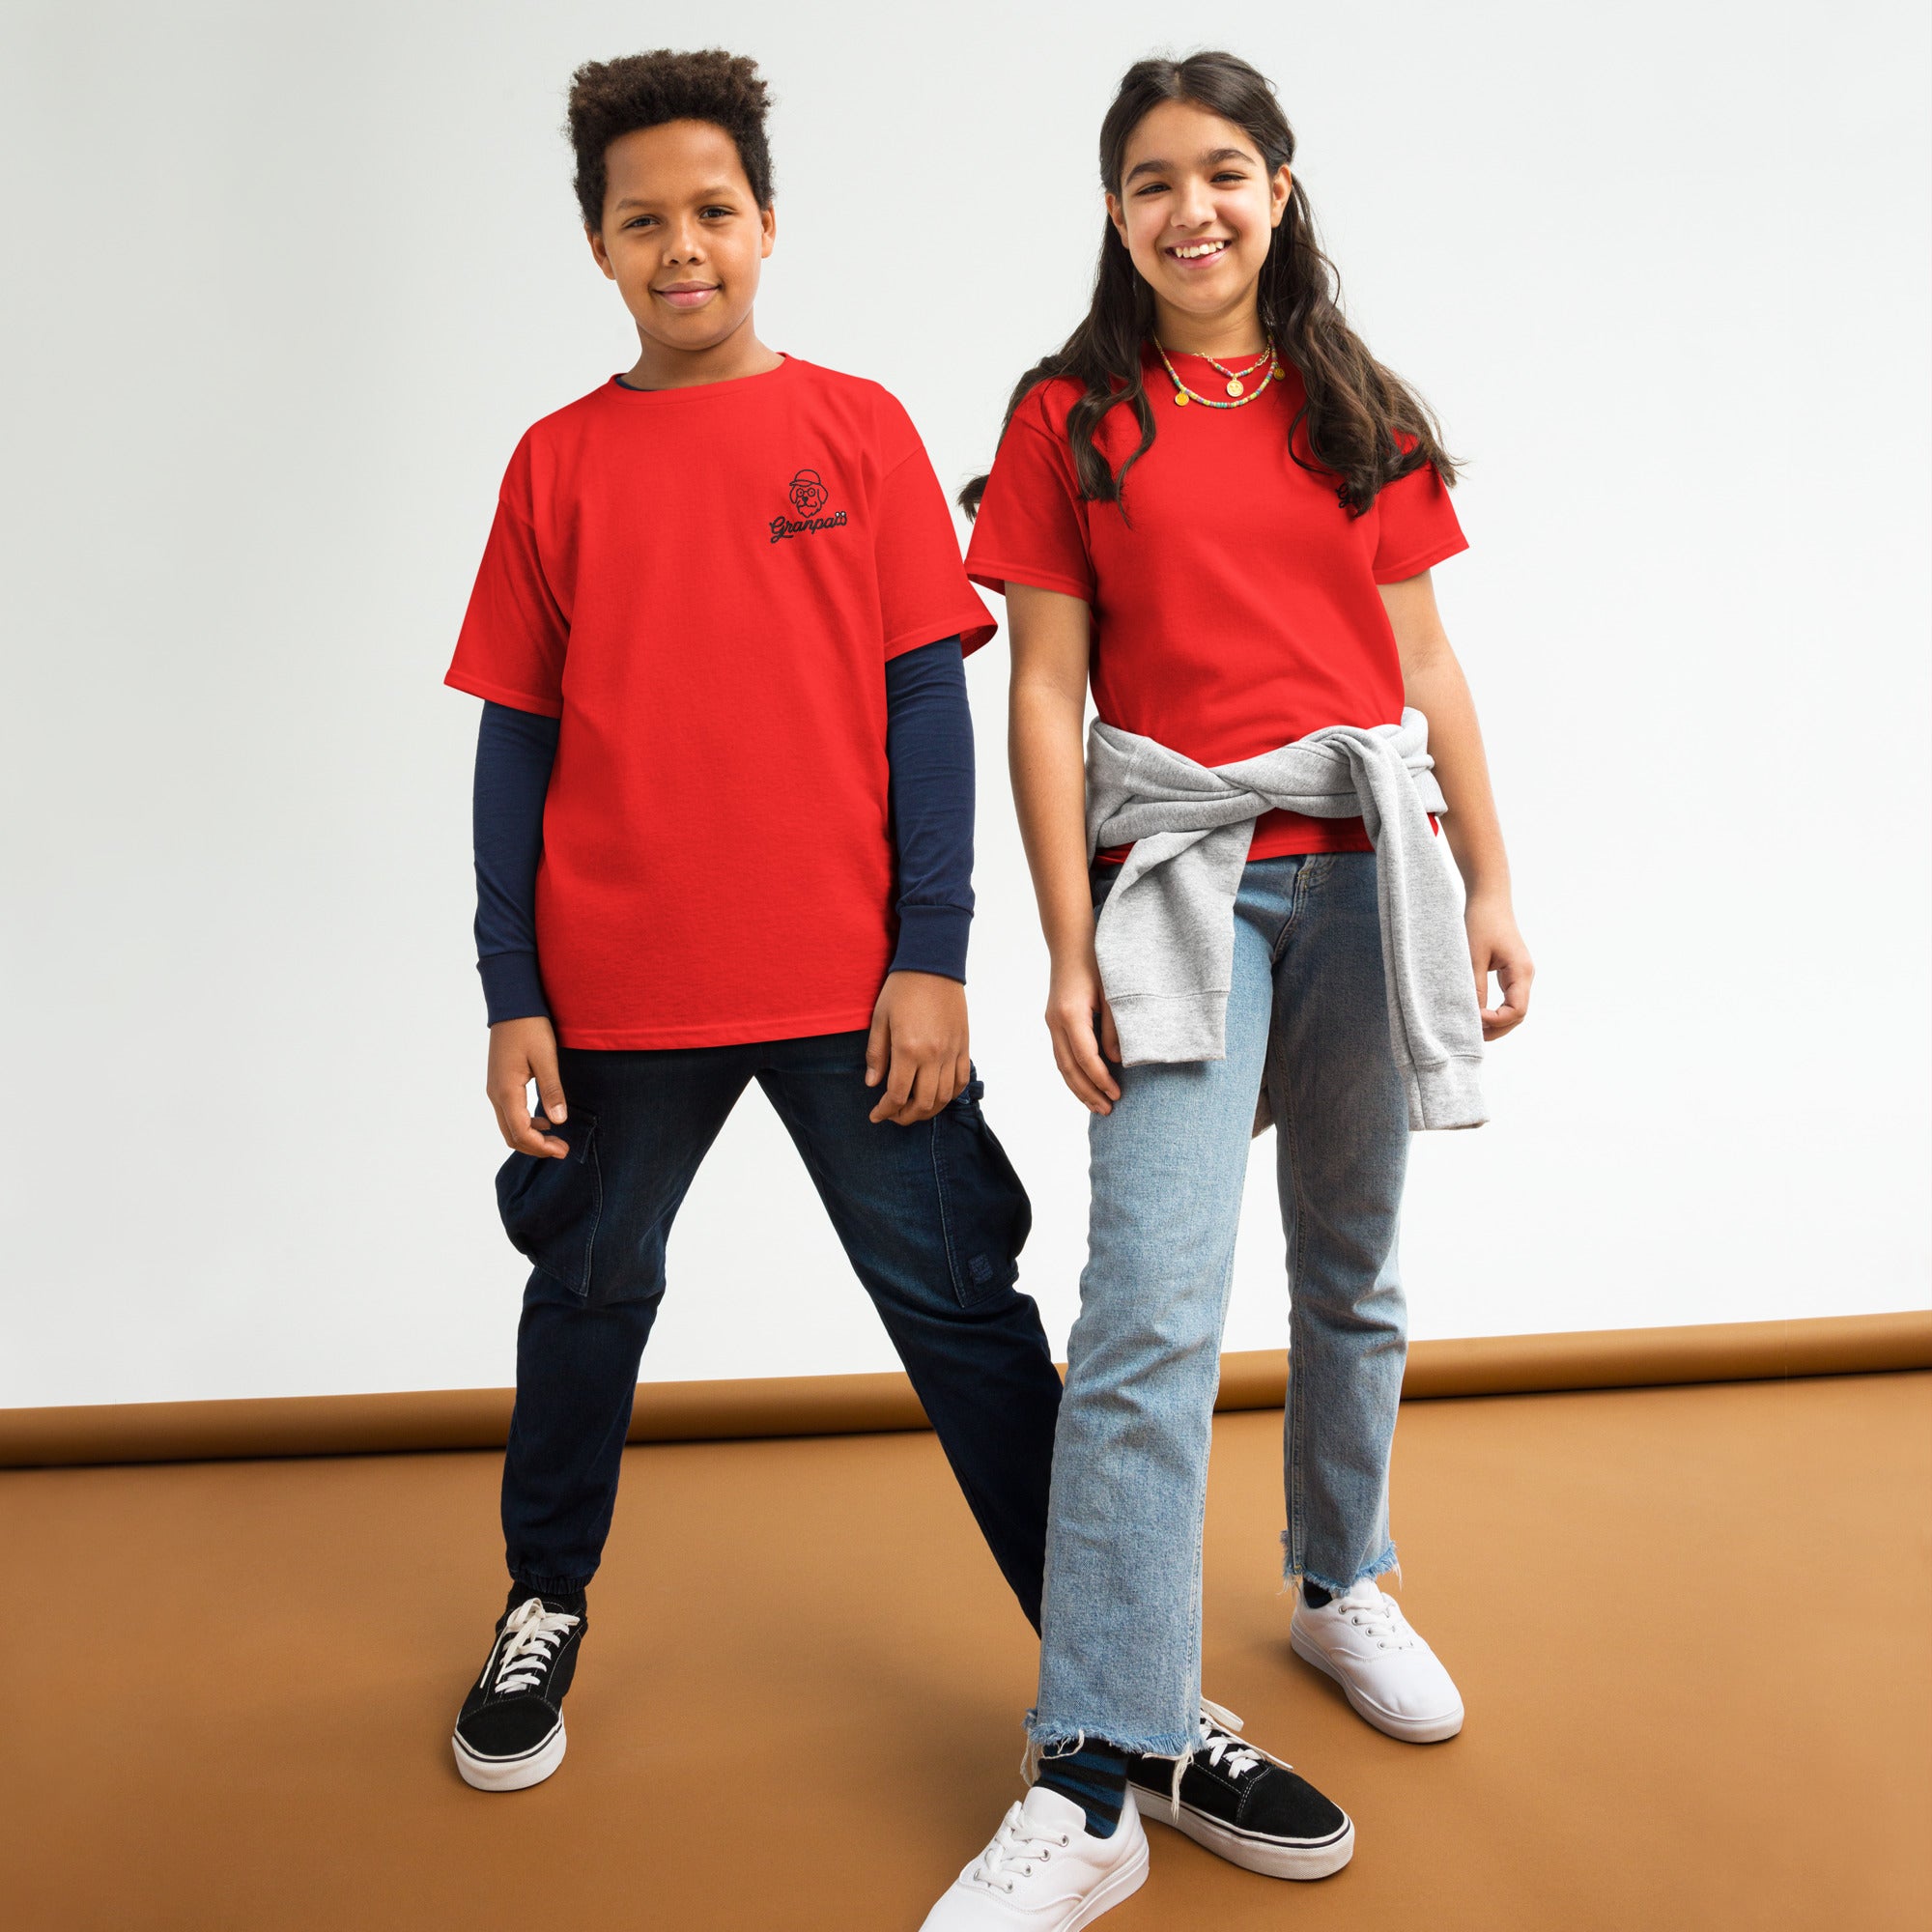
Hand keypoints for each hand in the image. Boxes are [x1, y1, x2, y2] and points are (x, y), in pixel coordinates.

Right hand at [487, 1016, 569, 1156]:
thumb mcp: (546, 1058)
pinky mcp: (499, 1083)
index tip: (563, 1150)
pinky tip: (544, 1120)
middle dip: (536, 1148)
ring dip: (530, 1137)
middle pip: (511, 1135)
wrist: (512, 1005)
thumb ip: (552, 1090)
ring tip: (556, 1138)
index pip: (521, 1133)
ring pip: (508, 1126)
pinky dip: (525, 1124)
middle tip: (562, 1149)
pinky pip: (509, 1113)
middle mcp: (496, 1094)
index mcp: (507, 1090)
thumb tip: (558, 1121)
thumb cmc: (530, 1027)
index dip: (541, 1147)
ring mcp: (495, 1089)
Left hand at [865, 971, 970, 1124]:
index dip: (885, 1110)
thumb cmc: (902, 988)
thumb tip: (872, 1084)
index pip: (897, 1094)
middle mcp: (933, 1055)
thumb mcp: (880, 1019)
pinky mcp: (964, 1045)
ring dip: (928, 1110)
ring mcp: (952, 1051)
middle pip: (923, 1103)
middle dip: (905, 1116)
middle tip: (893, 1116)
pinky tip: (936, 1095)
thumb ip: (876, 1055)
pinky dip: (949, 1095)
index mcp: (908, 1049)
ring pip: (944, 1097)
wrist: (933, 964)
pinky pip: (961, 1080)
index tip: (876, 1115)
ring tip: (913, 1109)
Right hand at [1044, 945, 1122, 1113]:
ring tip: (1097, 1106)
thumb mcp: (1113, 994)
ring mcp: (1052, 1023)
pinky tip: (1086, 1085)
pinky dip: (1073, 1074)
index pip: (1085, 1057)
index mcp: (1071, 1014)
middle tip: (1108, 1110)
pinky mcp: (1054, 1023)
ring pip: (1062, 1065)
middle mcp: (1055, 1022)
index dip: (1101, 1079)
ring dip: (1079, 1088)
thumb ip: (1114, 1028)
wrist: (1071, 944)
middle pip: (1069, 1068)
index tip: (1117, 1094)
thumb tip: (1116, 1061)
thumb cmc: (1096, 964)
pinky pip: (1061, 1055)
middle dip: (1088, 1092)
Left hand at [1466, 892, 1533, 1040]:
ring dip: (1496, 1022)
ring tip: (1473, 1029)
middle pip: (1518, 1015)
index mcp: (1521, 972)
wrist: (1489, 899)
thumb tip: (1474, 1017)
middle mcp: (1525, 976)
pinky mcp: (1512, 973)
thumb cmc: (1481, 923)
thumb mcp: (1473, 957)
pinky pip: (1508, 999)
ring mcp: (1520, 975)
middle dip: (1497, 1028)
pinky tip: (1478, 1014)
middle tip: (1471, 1035)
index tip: (1473, 1020)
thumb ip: (1475, 987)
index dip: (1496, 1021)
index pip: (1516, 1010)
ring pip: (1514, 1010)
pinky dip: (1496, 1011)